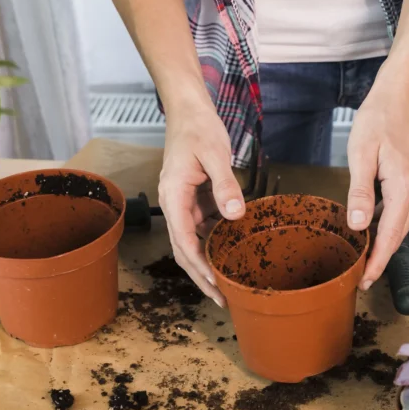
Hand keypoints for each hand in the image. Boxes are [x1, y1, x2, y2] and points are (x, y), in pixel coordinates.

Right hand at [158, 103, 244, 307]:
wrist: (189, 110)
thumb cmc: (199, 128)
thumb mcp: (215, 154)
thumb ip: (225, 184)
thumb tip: (234, 215)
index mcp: (174, 196)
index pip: (183, 240)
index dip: (198, 265)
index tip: (214, 284)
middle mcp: (174, 204)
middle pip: (184, 249)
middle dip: (201, 276)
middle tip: (223, 298)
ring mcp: (183, 203)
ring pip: (193, 241)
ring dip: (207, 262)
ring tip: (229, 283)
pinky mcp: (193, 199)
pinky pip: (202, 227)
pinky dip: (214, 242)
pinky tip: (231, 252)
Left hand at [346, 84, 408, 290]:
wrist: (401, 97)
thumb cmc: (379, 120)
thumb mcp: (362, 155)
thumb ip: (361, 192)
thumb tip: (359, 226)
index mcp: (405, 187)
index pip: (390, 235)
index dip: (378, 261)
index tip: (366, 281)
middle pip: (399, 234)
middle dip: (381, 258)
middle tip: (361, 279)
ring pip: (401, 224)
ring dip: (385, 243)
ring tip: (364, 260)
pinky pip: (403, 211)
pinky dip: (389, 225)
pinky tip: (372, 231)